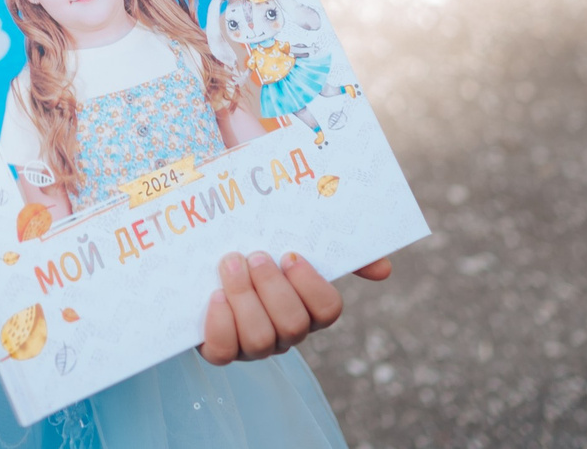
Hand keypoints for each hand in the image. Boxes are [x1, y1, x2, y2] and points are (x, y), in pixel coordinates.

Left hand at [198, 250, 388, 364]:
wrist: (203, 250)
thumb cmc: (255, 240)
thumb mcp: (291, 233)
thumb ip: (337, 250)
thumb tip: (384, 270)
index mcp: (307, 305)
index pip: (328, 310)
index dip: (310, 284)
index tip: (290, 254)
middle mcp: (284, 331)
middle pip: (294, 326)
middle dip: (273, 289)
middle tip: (254, 255)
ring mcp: (252, 344)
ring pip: (260, 340)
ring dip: (244, 297)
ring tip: (229, 263)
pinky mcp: (219, 349)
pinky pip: (223, 352)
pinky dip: (220, 323)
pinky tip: (215, 294)